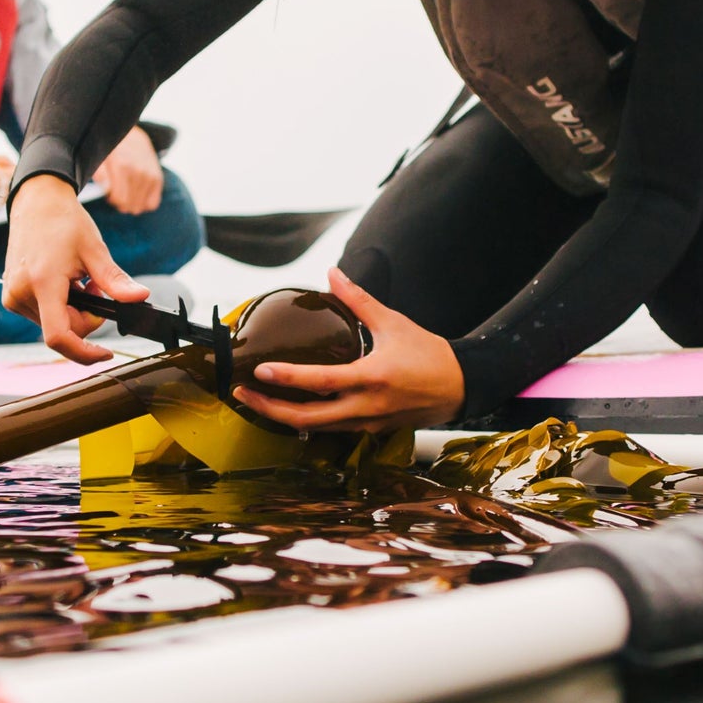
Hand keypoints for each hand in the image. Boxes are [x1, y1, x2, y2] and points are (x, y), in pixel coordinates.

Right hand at [1, 174, 147, 362]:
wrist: (36, 203)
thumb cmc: (64, 222)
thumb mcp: (95, 250)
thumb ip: (115, 280)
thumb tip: (140, 298)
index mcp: (42, 282)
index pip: (59, 337)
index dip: (84, 352)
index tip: (104, 353)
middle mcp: (21, 293)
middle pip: (63, 329)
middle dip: (86, 316)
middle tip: (95, 285)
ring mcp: (13, 297)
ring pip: (54, 324)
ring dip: (74, 310)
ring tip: (78, 279)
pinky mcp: (11, 297)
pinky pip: (43, 316)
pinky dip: (60, 306)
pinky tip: (64, 282)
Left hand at [98, 126, 163, 214]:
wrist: (132, 138)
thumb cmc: (112, 151)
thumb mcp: (100, 158)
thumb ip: (99, 173)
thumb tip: (106, 188)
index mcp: (122, 166)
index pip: (119, 200)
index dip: (112, 200)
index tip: (109, 193)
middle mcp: (139, 171)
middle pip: (129, 206)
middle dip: (121, 203)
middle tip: (117, 192)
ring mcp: (150, 176)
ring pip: (139, 207)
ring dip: (131, 202)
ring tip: (126, 190)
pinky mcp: (158, 179)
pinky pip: (152, 204)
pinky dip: (144, 202)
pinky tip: (137, 193)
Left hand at [232, 267, 463, 432]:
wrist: (461, 386)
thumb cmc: (429, 353)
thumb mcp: (393, 322)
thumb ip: (359, 299)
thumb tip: (333, 273)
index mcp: (371, 378)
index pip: (320, 383)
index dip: (287, 378)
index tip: (260, 372)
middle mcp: (366, 407)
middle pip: (307, 419)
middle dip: (270, 409)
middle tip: (242, 394)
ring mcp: (367, 423)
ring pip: (316, 429)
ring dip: (283, 417)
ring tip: (257, 401)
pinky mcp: (370, 430)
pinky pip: (331, 430)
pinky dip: (306, 421)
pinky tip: (289, 408)